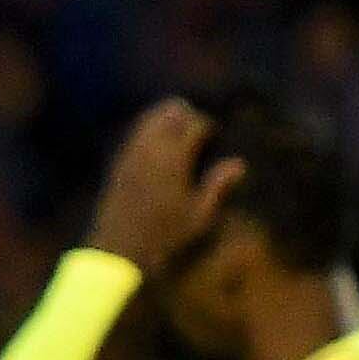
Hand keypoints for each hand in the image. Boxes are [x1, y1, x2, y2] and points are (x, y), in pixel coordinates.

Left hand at [87, 99, 239, 273]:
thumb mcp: (199, 215)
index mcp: (175, 156)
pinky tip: (159, 150)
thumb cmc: (165, 235)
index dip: (209, 126)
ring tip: (179, 137)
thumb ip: (218, 185)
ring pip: (151, 116)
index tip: (216, 136)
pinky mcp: (119, 160)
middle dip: (187, 114)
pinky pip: (137, 132)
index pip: (196, 123)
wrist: (119, 250)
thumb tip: (239, 164)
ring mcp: (132, 150)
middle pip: (171, 109)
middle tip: (198, 131)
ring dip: (167, 120)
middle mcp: (152, 145)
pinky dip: (150, 131)